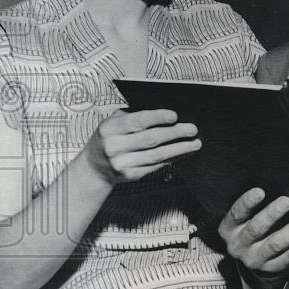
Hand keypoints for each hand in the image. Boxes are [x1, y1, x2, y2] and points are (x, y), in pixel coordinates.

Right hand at [82, 108, 200, 184]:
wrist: (94, 168)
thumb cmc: (109, 138)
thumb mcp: (113, 122)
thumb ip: (133, 115)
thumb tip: (165, 112)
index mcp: (109, 129)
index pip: (137, 121)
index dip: (158, 117)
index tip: (175, 115)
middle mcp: (114, 147)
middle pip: (151, 139)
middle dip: (175, 133)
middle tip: (192, 129)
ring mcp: (122, 164)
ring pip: (157, 155)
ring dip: (179, 149)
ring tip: (195, 143)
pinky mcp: (131, 176)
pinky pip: (156, 166)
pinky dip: (172, 159)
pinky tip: (184, 153)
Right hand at [218, 188, 288, 276]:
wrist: (256, 261)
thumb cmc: (254, 228)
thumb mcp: (248, 217)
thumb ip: (257, 205)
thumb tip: (279, 183)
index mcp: (229, 229)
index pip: (236, 214)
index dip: (247, 202)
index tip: (260, 191)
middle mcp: (239, 245)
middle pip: (256, 229)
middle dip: (272, 214)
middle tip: (287, 201)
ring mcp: (256, 259)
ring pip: (277, 243)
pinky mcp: (273, 267)